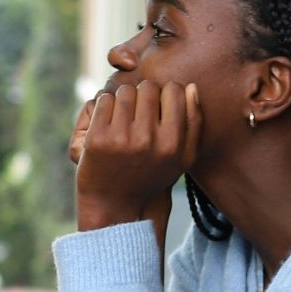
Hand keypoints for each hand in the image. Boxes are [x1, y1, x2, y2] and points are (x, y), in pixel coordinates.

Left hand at [74, 81, 200, 231]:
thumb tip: (191, 87)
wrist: (115, 204)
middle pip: (148, 87)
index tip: (158, 107)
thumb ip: (193, 123)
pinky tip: (108, 122)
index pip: (174, 90)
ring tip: (123, 117)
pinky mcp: (97, 139)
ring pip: (125, 91)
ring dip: (123, 99)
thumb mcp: (182, 157)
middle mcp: (148, 140)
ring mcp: (121, 139)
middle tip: (138, 111)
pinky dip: (105, 106)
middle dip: (143, 94)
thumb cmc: (152, 175)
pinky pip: (104, 101)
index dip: (165, 94)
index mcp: (172, 143)